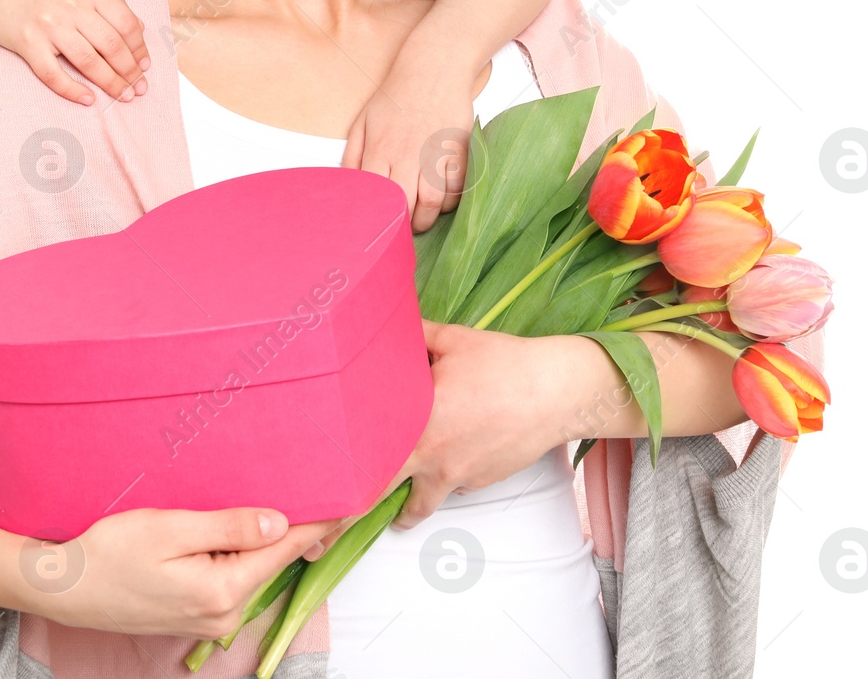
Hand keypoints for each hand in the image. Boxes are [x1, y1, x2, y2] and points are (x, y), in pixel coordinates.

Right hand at [0, 0, 149, 104]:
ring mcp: (48, 24)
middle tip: (139, 88)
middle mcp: (70, 5)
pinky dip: (73, 90)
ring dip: (110, 83)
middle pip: (111, 45)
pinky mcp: (27, 43)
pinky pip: (53, 74)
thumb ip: (108, 3)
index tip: (145, 66)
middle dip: (130, 71)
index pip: (126, 22)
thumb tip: (141, 29)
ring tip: (123, 96)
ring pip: (88, 61)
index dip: (139, 48)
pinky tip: (88, 99)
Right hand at [35, 505, 338, 639]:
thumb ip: (229, 527)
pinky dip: (246, 551)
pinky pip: (236, 577)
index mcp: (224, 589)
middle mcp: (225, 611)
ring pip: (256, 568)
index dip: (320, 519)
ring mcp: (211, 616)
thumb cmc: (111, 554)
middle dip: (297, 523)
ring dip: (269, 536)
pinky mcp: (197, 612)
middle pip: (276, 559)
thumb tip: (281, 523)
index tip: (350, 497)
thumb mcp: (171, 529)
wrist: (68, 588)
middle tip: (320, 481)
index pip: (287, 547)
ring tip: (287, 496)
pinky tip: (245, 527)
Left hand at [308, 322, 582, 554]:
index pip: (365, 468)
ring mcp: (456, 475)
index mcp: (415, 423)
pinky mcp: (478, 481)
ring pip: (417, 502)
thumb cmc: (505, 363)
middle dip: (346, 522)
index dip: (334, 494)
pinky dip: (438, 480)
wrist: (559, 393)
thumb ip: (411, 337)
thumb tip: (380, 324)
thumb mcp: (451, 340)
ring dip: (401, 507)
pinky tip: (444, 459)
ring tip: (385, 514)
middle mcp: (431, 457)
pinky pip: (447, 486)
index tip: (308, 507)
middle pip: (378, 497)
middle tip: (317, 543)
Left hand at [342, 41, 479, 232]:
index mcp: (380, 148)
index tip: (379, 226)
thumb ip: (353, 155)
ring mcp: (435, 152)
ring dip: (428, 218)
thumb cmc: (396, 96)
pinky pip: (456, 187)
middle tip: (401, 230)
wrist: (433, 67)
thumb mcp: (364, 120)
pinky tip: (441, 200)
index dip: (379, 217)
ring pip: (433, 201)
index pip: (377, 196)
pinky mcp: (459, 149)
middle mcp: (407, 153)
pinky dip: (450, 201)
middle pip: (405, 204)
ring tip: (421, 220)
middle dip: (403, 225)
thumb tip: (348, 186)